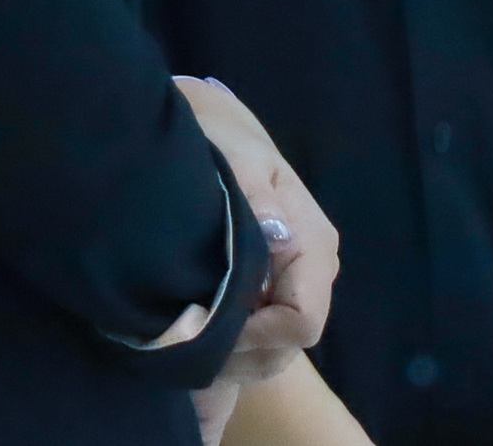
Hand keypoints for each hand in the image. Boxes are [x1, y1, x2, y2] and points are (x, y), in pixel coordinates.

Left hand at [175, 76, 337, 375]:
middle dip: (235, 353)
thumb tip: (278, 236)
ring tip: (179, 333)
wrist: (215, 132)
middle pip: (284, 349)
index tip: (204, 323)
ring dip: (225, 358)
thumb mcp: (236, 159)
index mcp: (313, 245)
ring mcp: (292, 288)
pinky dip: (223, 358)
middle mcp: (313, 274)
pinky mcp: (270, 298)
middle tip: (180, 334)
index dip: (255, 335)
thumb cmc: (223, 142)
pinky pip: (255, 346)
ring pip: (269, 356)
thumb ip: (255, 198)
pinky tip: (189, 348)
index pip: (302, 322)